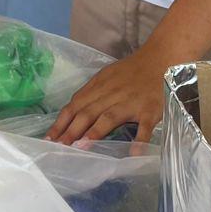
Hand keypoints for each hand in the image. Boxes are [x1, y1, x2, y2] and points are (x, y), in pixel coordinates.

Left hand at [47, 44, 170, 145]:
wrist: (160, 58)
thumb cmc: (131, 70)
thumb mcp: (106, 76)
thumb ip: (91, 93)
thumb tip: (72, 112)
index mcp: (99, 86)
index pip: (75, 105)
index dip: (61, 122)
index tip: (49, 138)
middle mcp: (112, 94)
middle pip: (88, 113)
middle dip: (71, 130)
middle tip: (59, 147)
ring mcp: (131, 103)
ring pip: (109, 117)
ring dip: (95, 132)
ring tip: (82, 147)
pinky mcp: (150, 110)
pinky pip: (144, 126)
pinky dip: (140, 140)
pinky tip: (133, 153)